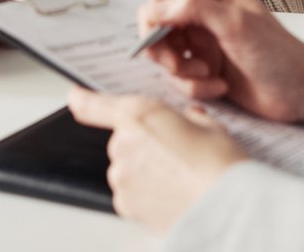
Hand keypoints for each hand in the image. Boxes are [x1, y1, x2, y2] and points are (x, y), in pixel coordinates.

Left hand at [68, 87, 245, 231]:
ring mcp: (121, 177)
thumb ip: (189, 119)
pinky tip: (171, 195)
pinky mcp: (125, 205)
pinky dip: (145, 194)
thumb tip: (189, 119)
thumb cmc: (221, 164)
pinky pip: (130, 194)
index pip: (93, 104)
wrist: (228, 207)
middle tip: (175, 154)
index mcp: (138, 115)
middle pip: (122, 140)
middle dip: (143, 144)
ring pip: (127, 168)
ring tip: (178, 178)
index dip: (82, 99)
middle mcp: (122, 144)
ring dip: (144, 170)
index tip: (75, 97)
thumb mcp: (209, 127)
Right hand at [139, 0, 303, 124]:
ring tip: (205, 75)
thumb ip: (193, 8)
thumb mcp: (235, 23)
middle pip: (154, 18)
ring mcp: (200, 42)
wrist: (299, 91)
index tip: (165, 22)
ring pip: (161, 52)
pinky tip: (219, 86)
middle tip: (178, 61)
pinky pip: (178, 78)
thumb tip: (155, 7)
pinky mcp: (202, 69)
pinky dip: (194, 87)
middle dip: (161, 45)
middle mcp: (200, 13)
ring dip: (179, 70)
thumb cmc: (278, 52)